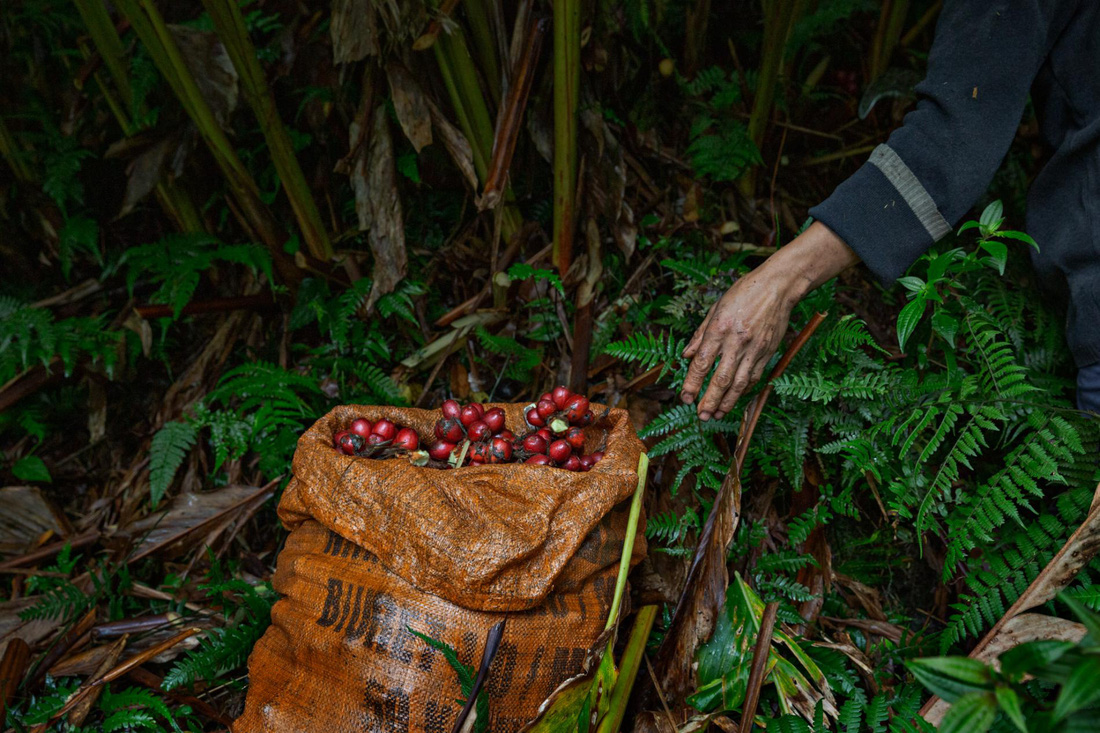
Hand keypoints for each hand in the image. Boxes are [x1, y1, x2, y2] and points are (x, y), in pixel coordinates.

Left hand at [680, 222, 859, 419]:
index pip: (702, 363)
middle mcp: (736, 342)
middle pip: (721, 379)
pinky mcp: (768, 352)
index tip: (685, 397)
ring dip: (727, 402)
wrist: (778, 287)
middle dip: (709, 400)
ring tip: (716, 415)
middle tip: (700, 416)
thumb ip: (700, 334)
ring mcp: (755, 349)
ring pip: (740, 383)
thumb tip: (686, 356)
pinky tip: (734, 399)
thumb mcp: (716, 308)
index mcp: (719, 329)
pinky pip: (754, 376)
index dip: (692, 383)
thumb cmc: (744, 292)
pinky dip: (744, 390)